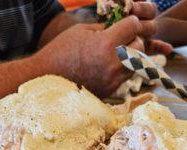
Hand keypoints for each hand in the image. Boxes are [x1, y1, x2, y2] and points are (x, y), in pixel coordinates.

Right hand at [36, 3, 170, 96]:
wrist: (47, 79)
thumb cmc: (61, 51)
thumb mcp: (82, 31)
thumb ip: (105, 28)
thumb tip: (122, 25)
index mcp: (105, 44)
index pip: (133, 27)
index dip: (130, 22)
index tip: (127, 22)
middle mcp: (112, 64)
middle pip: (139, 47)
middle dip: (133, 39)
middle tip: (124, 38)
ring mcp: (112, 80)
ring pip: (135, 64)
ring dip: (129, 56)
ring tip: (116, 52)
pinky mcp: (110, 91)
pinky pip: (124, 77)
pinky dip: (121, 69)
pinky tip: (108, 65)